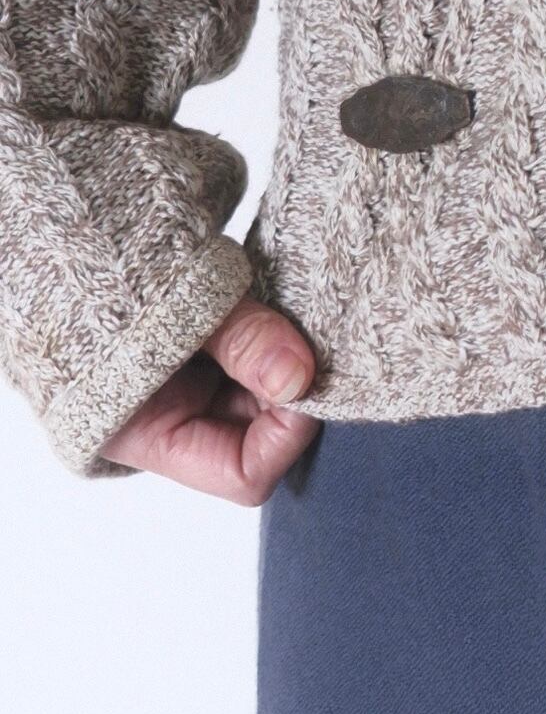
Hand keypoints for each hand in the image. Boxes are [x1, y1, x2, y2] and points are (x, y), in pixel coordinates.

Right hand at [100, 299, 319, 505]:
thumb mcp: (177, 307)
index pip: (242, 473)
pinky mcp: (206, 361)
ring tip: (280, 318)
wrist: (70, 239)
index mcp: (147, 436)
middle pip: (262, 433)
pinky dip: (273, 344)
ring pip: (265, 397)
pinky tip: (273, 314)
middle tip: (303, 341)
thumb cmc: (106, 281)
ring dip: (283, 364)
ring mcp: (192, 392)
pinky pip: (258, 365)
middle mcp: (174, 425)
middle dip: (289, 393)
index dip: (285, 434)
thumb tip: (299, 379)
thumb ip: (239, 340)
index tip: (306, 380)